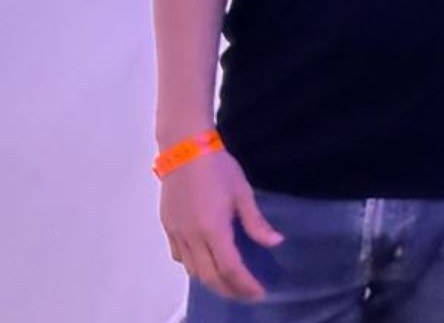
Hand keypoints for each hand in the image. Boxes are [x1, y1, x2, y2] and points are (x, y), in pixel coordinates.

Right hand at [159, 147, 283, 301]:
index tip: (259, 292)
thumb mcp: (243, 193)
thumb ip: (256, 222)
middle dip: (230, 290)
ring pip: (193, 271)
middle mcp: (192, 238)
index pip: (230, 269)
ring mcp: (177, 234)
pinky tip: (205, 261)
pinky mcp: (168, 227)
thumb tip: (275, 242)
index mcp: (213, 230)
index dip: (245, 285)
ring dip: (211, 281)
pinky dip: (194, 266)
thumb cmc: (218, 168)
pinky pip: (180, 257)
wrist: (184, 149)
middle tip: (246, 293)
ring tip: (228, 282)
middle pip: (210, 277)